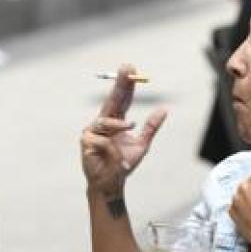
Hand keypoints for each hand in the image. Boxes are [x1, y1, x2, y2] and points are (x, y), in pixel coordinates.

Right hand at [80, 64, 166, 196]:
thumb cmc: (124, 162)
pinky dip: (113, 149)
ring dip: (119, 124)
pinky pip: (102, 140)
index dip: (127, 84)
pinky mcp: (86, 142)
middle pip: (112, 100)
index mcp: (115, 121)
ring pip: (106, 120)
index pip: (122, 99)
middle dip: (120, 84)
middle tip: (127, 69)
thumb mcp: (142, 143)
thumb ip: (151, 127)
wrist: (112, 182)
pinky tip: (116, 157)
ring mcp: (92, 131)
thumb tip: (164, 109)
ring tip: (132, 127)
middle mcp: (102, 122)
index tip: (132, 69)